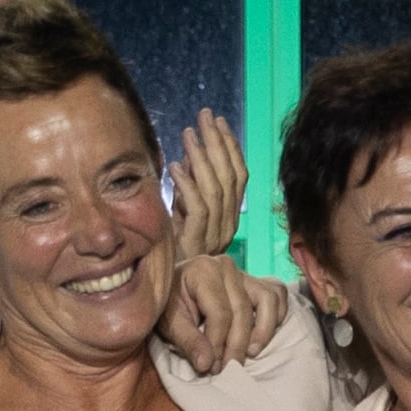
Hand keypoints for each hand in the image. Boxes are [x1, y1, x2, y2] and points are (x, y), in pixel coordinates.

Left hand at [159, 254, 289, 375]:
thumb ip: (188, 342)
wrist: (175, 289)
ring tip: (251, 353)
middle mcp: (226, 266)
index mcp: (203, 270)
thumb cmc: (171, 305)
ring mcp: (244, 272)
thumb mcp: (170, 324)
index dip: (218, 343)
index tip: (212, 367)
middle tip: (228, 368)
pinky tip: (262, 336)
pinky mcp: (256, 281)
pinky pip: (277, 295)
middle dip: (237, 344)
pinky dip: (276, 315)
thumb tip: (207, 365)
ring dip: (263, 330)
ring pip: (267, 300)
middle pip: (242, 311)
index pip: (219, 313)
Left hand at [169, 106, 248, 263]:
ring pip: (216, 189)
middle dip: (218, 142)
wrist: (172, 294)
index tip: (219, 123)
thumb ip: (189, 193)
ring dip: (202, 157)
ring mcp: (215, 234)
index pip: (238, 176)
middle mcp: (228, 224)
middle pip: (230, 177)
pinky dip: (188, 185)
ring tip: (188, 134)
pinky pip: (198, 208)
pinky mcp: (198, 242)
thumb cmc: (173, 253)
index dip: (230, 147)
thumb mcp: (185, 218)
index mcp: (230, 217)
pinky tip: (176, 167)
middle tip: (205, 116)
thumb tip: (185, 161)